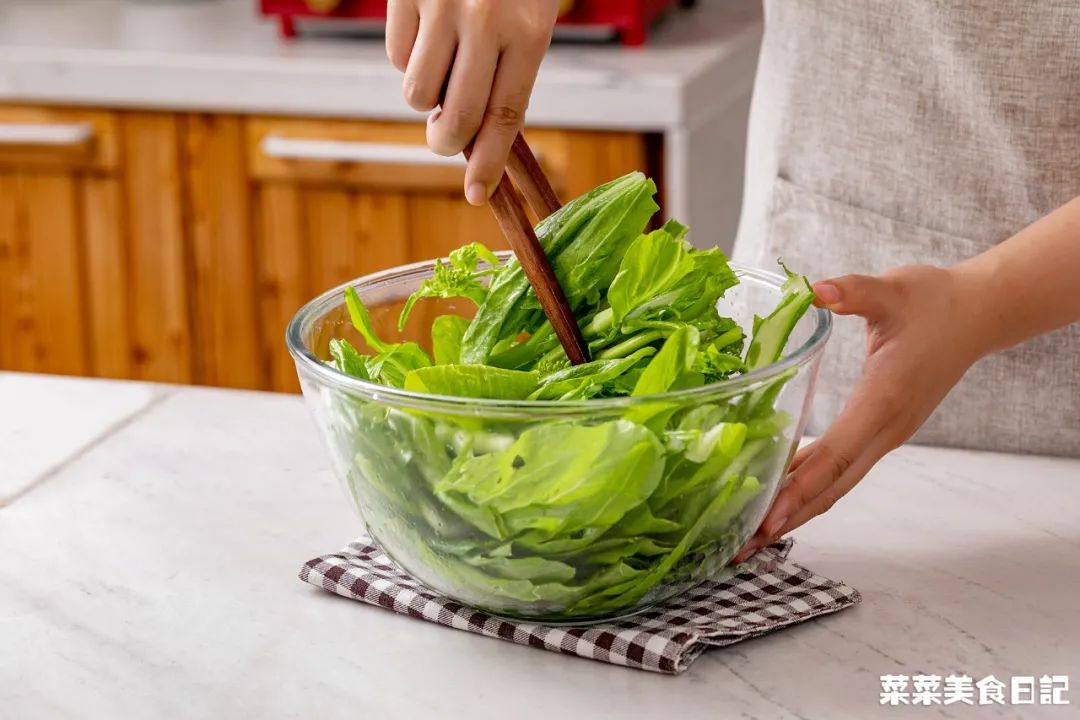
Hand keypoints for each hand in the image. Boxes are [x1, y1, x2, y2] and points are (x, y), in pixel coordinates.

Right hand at [386, 0, 558, 204]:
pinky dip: (408, 56)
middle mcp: (483, 20)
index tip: (478, 193)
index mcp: (527, 30)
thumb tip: (478, 141)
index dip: (489, 163)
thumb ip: (509, 75)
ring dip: (424, 95)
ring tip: (443, 65)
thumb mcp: (530, 16)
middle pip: (455, 119)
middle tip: (445, 138)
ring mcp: (440, 6)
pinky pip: (395, 56)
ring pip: (416, 94)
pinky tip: (427, 31)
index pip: (505, 116)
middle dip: (446, 142)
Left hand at [733, 265, 990, 562]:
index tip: (768, 518)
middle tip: (742, 547)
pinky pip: (841, 468)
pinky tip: (780, 495)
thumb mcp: (893, 290)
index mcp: (883, 401)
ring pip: (836, 484)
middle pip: (832, 486)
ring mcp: (886, 434)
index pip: (836, 455)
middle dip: (787, 519)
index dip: (800, 488)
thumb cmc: (935, 301)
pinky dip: (810, 487)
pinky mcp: (882, 430)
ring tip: (752, 537)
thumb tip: (817, 290)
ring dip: (796, 511)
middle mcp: (885, 429)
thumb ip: (854, 292)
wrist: (977, 314)